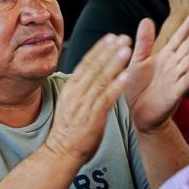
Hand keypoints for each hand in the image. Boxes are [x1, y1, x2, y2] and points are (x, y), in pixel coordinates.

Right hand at [46, 34, 131, 164]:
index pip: (86, 63)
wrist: (61, 152)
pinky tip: (126, 75)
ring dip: (115, 62)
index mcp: (71, 88)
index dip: (99, 49)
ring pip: (101, 78)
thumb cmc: (68, 130)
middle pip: (94, 66)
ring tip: (127, 49)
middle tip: (123, 36)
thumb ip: (80, 90)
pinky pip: (106, 97)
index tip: (110, 37)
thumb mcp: (70, 104)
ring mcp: (84, 103)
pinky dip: (116, 85)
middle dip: (109, 50)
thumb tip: (89, 78)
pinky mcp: (93, 116)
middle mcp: (76, 92)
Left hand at [124, 14, 188, 133]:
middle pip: (187, 48)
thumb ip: (143, 42)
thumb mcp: (137, 61)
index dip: (186, 28)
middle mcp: (174, 67)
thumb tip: (146, 19)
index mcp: (165, 58)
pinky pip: (185, 82)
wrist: (138, 114)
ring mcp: (176, 80)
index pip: (178, 40)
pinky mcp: (175, 94)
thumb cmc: (138, 87)